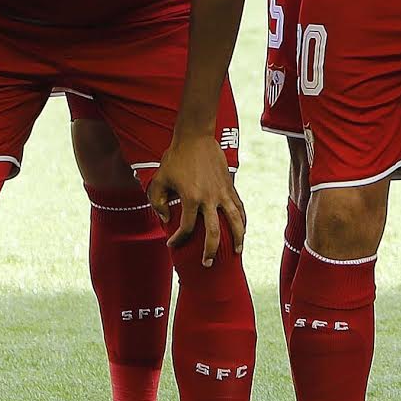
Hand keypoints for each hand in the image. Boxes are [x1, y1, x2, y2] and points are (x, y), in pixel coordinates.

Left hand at [148, 128, 245, 267]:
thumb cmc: (175, 157)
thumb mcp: (160, 178)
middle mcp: (209, 198)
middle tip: (207, 264)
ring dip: (237, 239)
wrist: (196, 136)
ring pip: (235, 221)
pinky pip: (239, 207)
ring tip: (236, 252)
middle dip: (210, 251)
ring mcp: (222, 192)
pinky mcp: (230, 186)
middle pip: (213, 232)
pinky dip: (242, 220)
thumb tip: (164, 219)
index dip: (177, 240)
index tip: (171, 244)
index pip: (185, 228)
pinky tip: (242, 231)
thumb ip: (157, 200)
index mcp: (190, 198)